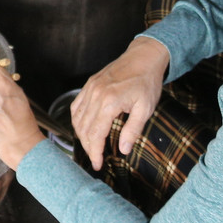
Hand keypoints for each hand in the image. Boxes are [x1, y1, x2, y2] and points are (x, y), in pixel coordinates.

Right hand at [69, 37, 168, 169]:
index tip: (98, 164)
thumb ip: (132, 130)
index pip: (96, 134)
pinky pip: (76, 106)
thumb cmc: (147, 82)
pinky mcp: (89, 85)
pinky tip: (84, 128)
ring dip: (81, 135)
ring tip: (91, 146)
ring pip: (77, 119)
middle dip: (88, 147)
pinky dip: (77, 120)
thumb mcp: (145, 108)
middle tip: (96, 159)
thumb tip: (124, 150)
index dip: (95, 152)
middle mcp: (95, 95)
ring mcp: (90, 89)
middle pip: (84, 129)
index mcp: (109, 102)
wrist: (143, 57)